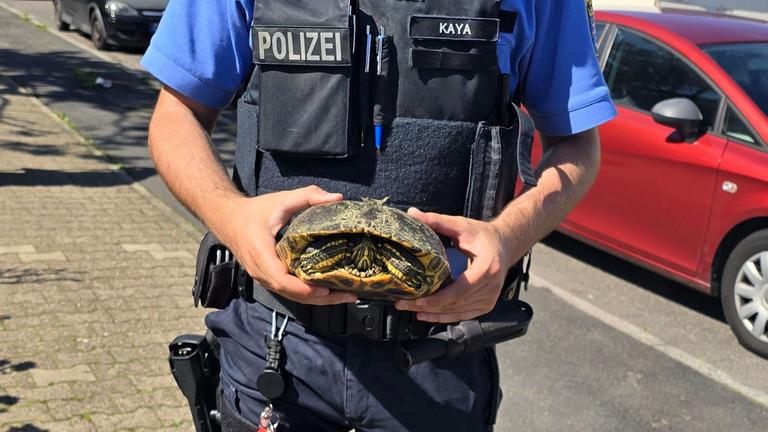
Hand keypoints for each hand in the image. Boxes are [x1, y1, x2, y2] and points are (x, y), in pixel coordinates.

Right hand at [217, 186, 356, 304]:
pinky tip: (326, 291)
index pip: (281, 280)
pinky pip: (287, 291)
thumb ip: (308, 196)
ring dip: (316, 299)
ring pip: (290, 296)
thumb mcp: (282, 200)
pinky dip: (307, 294)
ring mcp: (262, 277)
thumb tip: (337, 198)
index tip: (325, 289)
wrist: (228, 219)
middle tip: (348, 295)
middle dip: (320, 299)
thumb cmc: (255, 210)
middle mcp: (260, 270)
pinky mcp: (266, 278)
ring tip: (343, 295)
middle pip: (291, 294)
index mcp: (261, 252)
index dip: (304, 288)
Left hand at [395, 208, 515, 322]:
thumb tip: (411, 213)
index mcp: (487, 268)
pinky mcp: (487, 305)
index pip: (460, 289)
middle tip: (402, 304)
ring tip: (410, 309)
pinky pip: (464, 315)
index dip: (438, 298)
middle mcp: (491, 286)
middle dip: (428, 306)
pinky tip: (427, 315)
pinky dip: (445, 317)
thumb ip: (436, 220)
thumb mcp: (461, 225)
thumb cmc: (482, 235)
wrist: (505, 244)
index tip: (417, 300)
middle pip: (455, 303)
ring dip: (433, 313)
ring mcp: (490, 298)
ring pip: (458, 312)